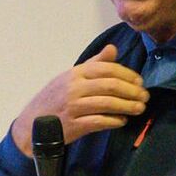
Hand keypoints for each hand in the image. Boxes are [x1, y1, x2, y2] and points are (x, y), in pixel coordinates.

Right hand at [10, 44, 147, 155]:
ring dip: (127, 106)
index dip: (127, 74)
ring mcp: (73, 107)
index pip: (107, 68)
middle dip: (132, 91)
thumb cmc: (53, 100)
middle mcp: (74, 88)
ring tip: (139, 109)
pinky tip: (122, 121)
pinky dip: (114, 121)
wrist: (31, 125)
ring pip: (108, 104)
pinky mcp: (74, 125)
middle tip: (144, 96)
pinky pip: (100, 121)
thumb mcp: (70, 77)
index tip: (140, 81)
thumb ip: (93, 64)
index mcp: (75, 73)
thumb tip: (113, 49)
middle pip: (110, 85)